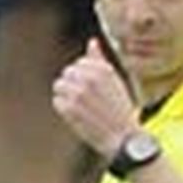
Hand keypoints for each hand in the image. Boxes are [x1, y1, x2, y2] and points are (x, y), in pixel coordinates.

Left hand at [51, 39, 138, 158]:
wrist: (125, 140)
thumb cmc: (121, 111)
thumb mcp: (116, 81)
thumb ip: (100, 60)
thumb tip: (92, 42)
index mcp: (102, 70)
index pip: (79, 64)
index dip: (85, 79)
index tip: (95, 93)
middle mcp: (89, 78)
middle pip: (67, 73)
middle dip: (74, 86)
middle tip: (88, 103)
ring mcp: (78, 93)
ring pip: (59, 86)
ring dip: (67, 97)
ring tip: (82, 109)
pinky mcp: (69, 108)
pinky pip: (57, 102)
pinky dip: (65, 110)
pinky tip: (78, 117)